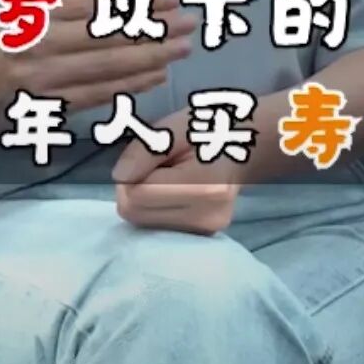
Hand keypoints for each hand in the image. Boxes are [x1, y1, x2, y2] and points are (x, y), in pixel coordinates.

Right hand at [0, 0, 195, 113]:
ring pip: (105, 66)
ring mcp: (43, 77)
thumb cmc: (7, 37)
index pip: (95, 1)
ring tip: (183, 48)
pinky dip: (129, 85)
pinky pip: (96, 94)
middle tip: (190, 22)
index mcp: (36, 10)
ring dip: (149, 57)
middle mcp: (39, 41)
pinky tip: (158, 76)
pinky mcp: (48, 106)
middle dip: (153, 27)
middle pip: (105, 33)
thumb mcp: (30, 2)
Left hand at [112, 108, 241, 234]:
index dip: (129, 175)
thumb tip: (120, 177)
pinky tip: (173, 193)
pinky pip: (157, 226)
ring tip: (166, 179)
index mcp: (204, 186)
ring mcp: (206, 230)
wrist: (243, 146)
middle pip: (136, 214)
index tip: (144, 159)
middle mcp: (207, 216)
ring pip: (142, 223)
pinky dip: (154, 210)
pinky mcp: (202, 236)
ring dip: (142, 200)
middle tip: (153, 168)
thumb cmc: (207, 130)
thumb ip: (145, 150)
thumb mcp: (174, 127)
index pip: (138, 195)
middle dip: (132, 189)